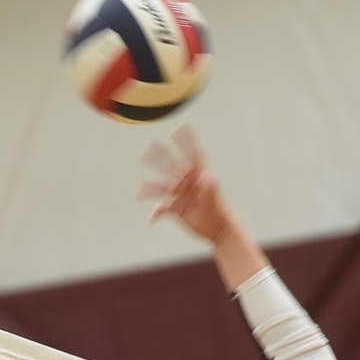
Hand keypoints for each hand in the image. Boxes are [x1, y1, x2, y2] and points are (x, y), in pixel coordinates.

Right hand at [137, 125, 236, 243]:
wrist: (218, 230)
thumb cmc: (219, 213)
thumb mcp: (215, 198)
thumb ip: (210, 186)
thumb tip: (208, 175)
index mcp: (198, 177)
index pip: (192, 156)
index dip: (188, 143)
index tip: (184, 128)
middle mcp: (187, 184)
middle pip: (171, 168)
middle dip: (161, 158)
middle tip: (152, 147)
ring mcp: (181, 196)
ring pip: (161, 188)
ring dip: (150, 189)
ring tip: (140, 192)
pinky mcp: (176, 209)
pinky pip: (162, 209)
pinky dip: (155, 213)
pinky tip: (151, 220)